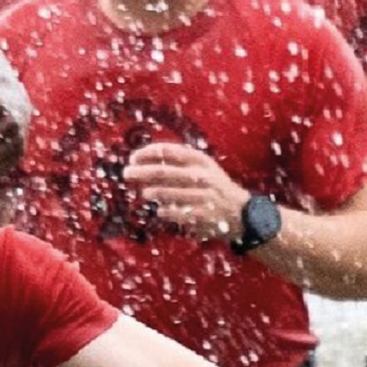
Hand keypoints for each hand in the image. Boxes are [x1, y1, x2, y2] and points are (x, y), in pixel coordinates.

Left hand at [121, 142, 246, 240]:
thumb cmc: (213, 187)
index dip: (148, 153)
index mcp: (201, 161)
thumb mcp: (202, 168)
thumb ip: (177, 164)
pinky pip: (175, 212)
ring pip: (168, 192)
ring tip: (143, 193)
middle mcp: (202, 176)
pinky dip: (165, 211)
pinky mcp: (202, 215)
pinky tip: (160, 210)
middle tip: (126, 173)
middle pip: (164, 171)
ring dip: (152, 192)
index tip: (133, 158)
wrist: (240, 212)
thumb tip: (142, 162)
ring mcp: (202, 196)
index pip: (169, 151)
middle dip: (141, 172)